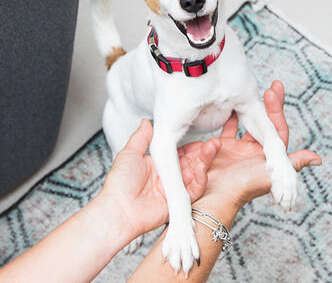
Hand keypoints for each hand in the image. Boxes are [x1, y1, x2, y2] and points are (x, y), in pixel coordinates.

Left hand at [99, 120, 220, 237]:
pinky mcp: (178, 202)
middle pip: (191, 163)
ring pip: (195, 173)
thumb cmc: (119, 184)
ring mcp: (174, 189)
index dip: (191, 146)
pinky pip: (194, 189)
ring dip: (205, 161)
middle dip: (203, 152)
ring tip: (212, 148)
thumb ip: (141, 138)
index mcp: (158, 166)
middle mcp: (168, 177)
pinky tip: (203, 167)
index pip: (179, 153)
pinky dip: (200, 178)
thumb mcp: (129, 154)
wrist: (118, 209)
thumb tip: (146, 122)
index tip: (200, 139)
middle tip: (213, 142)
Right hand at [202, 81, 321, 207]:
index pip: (277, 127)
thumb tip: (318, 159)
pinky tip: (231, 104)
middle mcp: (256, 150)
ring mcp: (240, 148)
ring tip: (251, 91)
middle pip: (265, 122)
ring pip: (248, 122)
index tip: (274, 91)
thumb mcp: (272, 174)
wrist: (216, 194)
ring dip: (251, 107)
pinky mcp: (223, 147)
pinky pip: (228, 128)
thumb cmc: (244, 186)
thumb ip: (292, 164)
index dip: (277, 109)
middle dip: (268, 103)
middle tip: (272, 85)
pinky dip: (230, 116)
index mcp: (270, 156)